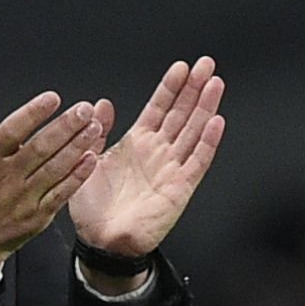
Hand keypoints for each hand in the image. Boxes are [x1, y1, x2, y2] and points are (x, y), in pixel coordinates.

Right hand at [0, 89, 106, 274]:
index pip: (12, 131)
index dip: (33, 113)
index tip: (52, 99)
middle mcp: (9, 177)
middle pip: (40, 148)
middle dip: (65, 127)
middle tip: (84, 110)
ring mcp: (25, 197)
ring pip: (54, 168)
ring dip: (76, 147)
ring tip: (93, 128)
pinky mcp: (39, 214)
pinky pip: (61, 193)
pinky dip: (77, 177)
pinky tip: (91, 160)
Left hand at [65, 58, 227, 266]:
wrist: (101, 241)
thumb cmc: (94, 208)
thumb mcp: (87, 162)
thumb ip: (97, 133)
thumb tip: (101, 103)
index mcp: (137, 143)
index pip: (159, 108)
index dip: (170, 87)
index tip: (181, 66)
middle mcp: (158, 152)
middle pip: (181, 114)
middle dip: (194, 88)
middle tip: (207, 64)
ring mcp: (171, 168)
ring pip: (194, 131)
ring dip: (206, 107)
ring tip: (215, 83)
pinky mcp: (180, 188)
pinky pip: (197, 161)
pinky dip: (208, 142)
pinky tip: (217, 121)